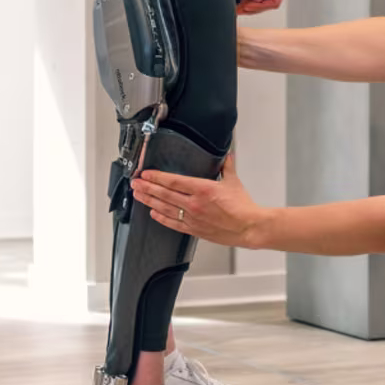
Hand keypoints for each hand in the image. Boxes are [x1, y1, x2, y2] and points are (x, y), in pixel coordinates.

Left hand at [131, 154, 268, 247]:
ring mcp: (192, 218)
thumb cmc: (242, 206)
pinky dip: (161, 218)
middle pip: (165, 194)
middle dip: (147, 188)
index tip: (146, 174)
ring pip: (165, 208)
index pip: (174, 181)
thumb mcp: (233, 181)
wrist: (248, 227)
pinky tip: (153, 213)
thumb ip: (226, 166)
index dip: (157, 177)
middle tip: (135, 184)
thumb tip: (226, 155)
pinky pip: (173, 223)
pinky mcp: (194, 229)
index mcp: (203, 189)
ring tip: (139, 196)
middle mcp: (194, 204)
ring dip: (150, 201)